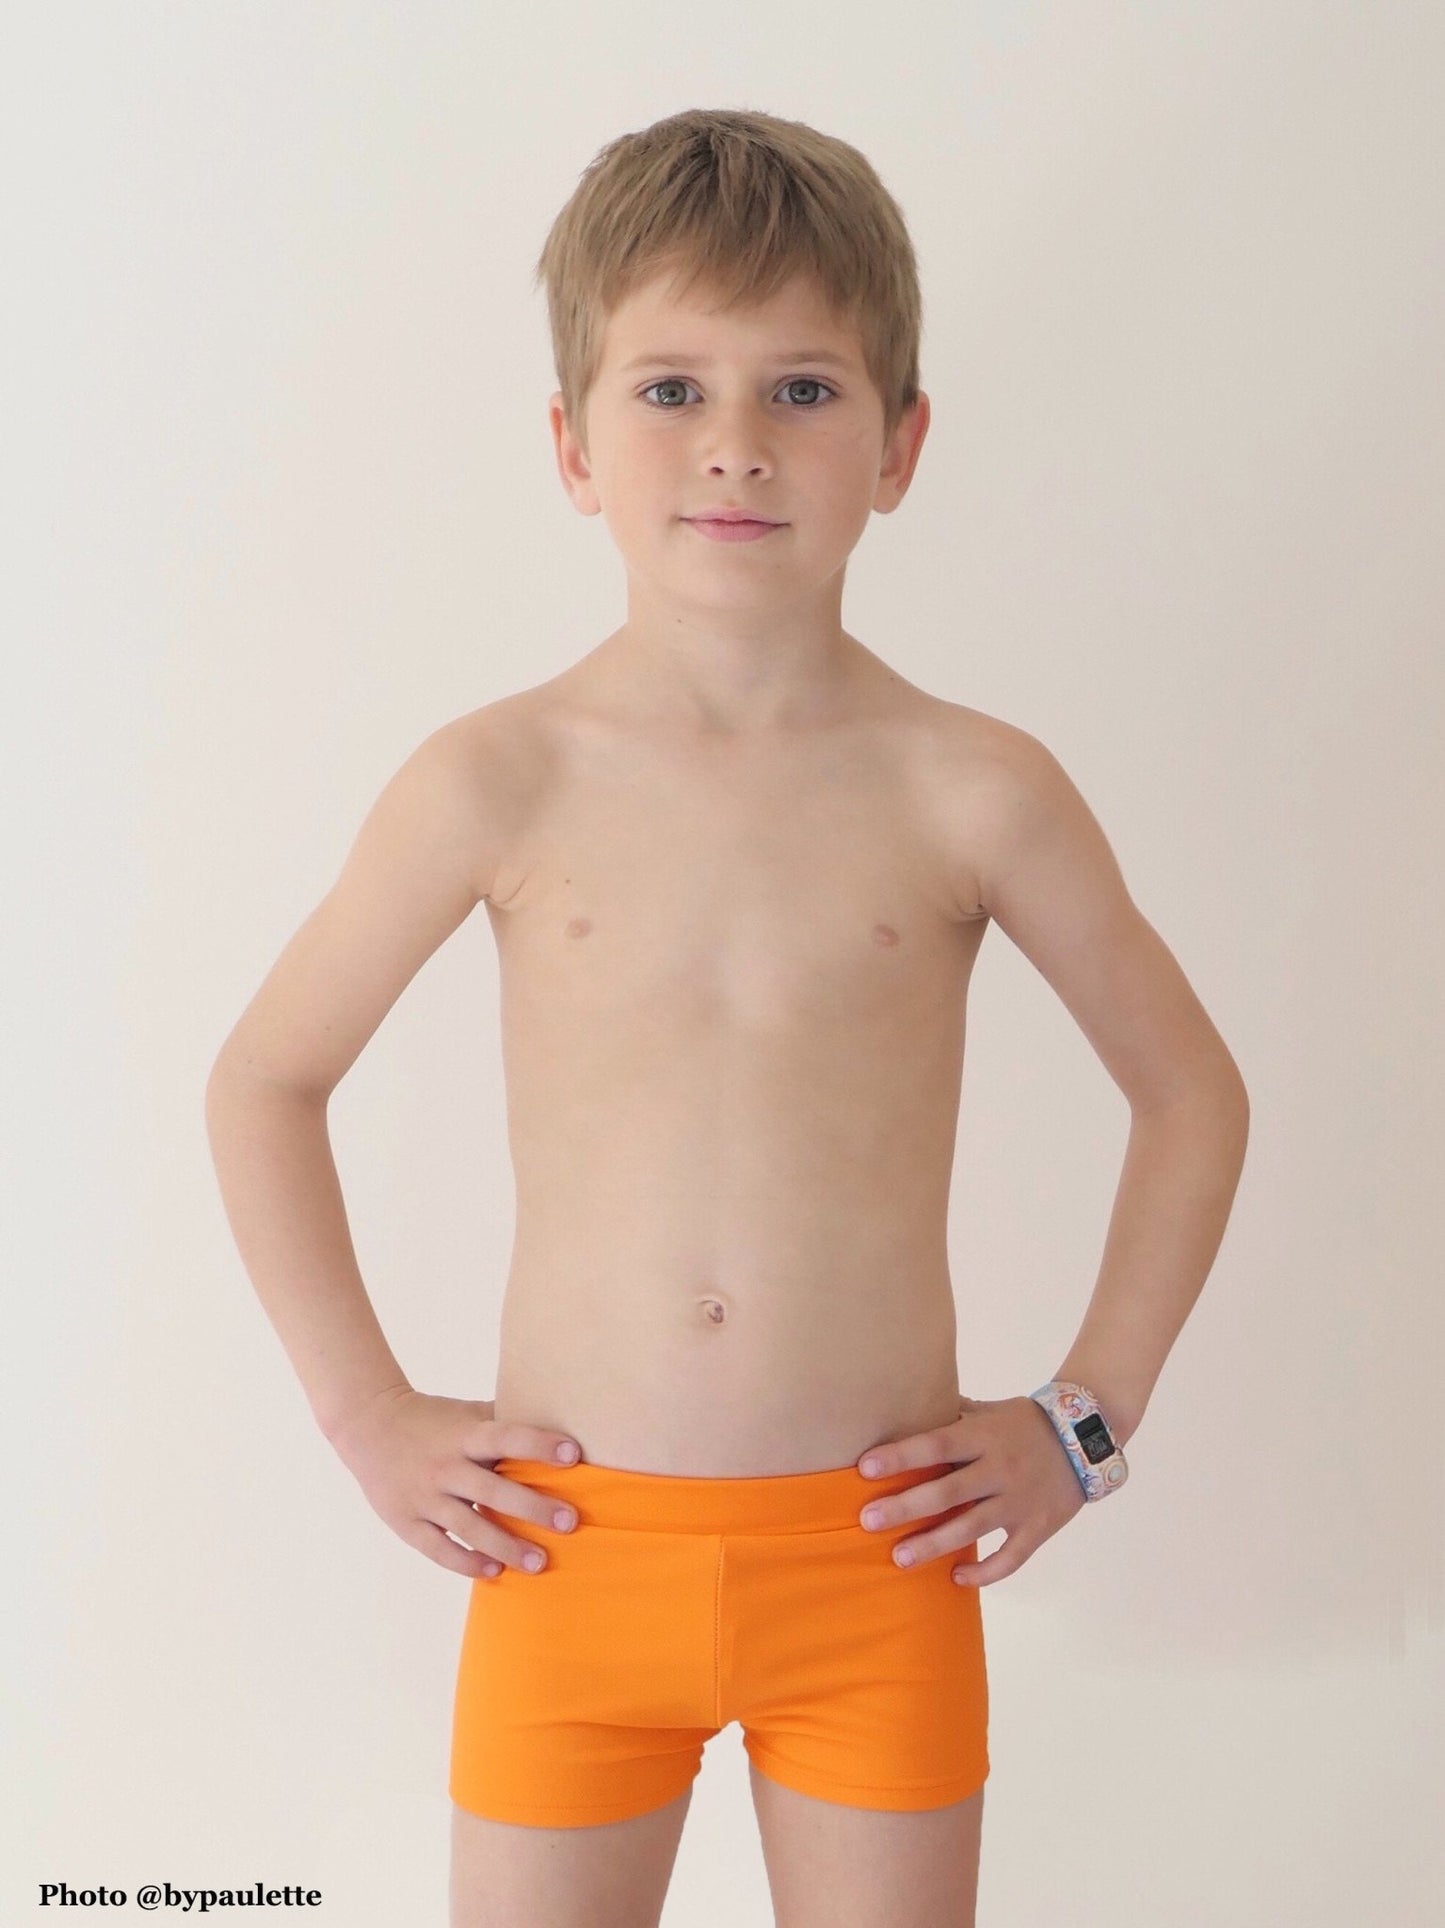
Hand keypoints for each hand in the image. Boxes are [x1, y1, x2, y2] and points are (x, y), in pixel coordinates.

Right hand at [327, 1383, 584, 1579]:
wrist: (368, 1427)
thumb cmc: (434, 1420)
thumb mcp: (466, 1413)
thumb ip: (504, 1421)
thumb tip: (561, 1423)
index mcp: (463, 1435)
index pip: (506, 1437)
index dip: (539, 1445)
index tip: (574, 1455)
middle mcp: (444, 1466)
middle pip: (492, 1490)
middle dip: (533, 1507)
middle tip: (570, 1522)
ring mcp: (423, 1497)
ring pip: (468, 1527)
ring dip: (506, 1546)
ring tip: (539, 1562)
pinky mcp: (406, 1522)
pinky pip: (439, 1549)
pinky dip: (466, 1562)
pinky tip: (493, 1571)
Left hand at [856, 1394, 1085, 1586]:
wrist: (1087, 1437)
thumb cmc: (1025, 1422)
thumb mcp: (990, 1410)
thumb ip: (952, 1416)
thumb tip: (904, 1409)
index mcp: (985, 1436)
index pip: (937, 1443)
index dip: (901, 1456)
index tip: (865, 1467)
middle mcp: (1000, 1468)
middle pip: (947, 1491)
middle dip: (905, 1507)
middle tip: (867, 1521)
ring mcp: (1020, 1501)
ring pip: (972, 1528)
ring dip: (933, 1545)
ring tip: (899, 1559)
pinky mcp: (1038, 1528)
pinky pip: (1010, 1557)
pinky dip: (985, 1572)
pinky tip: (956, 1577)